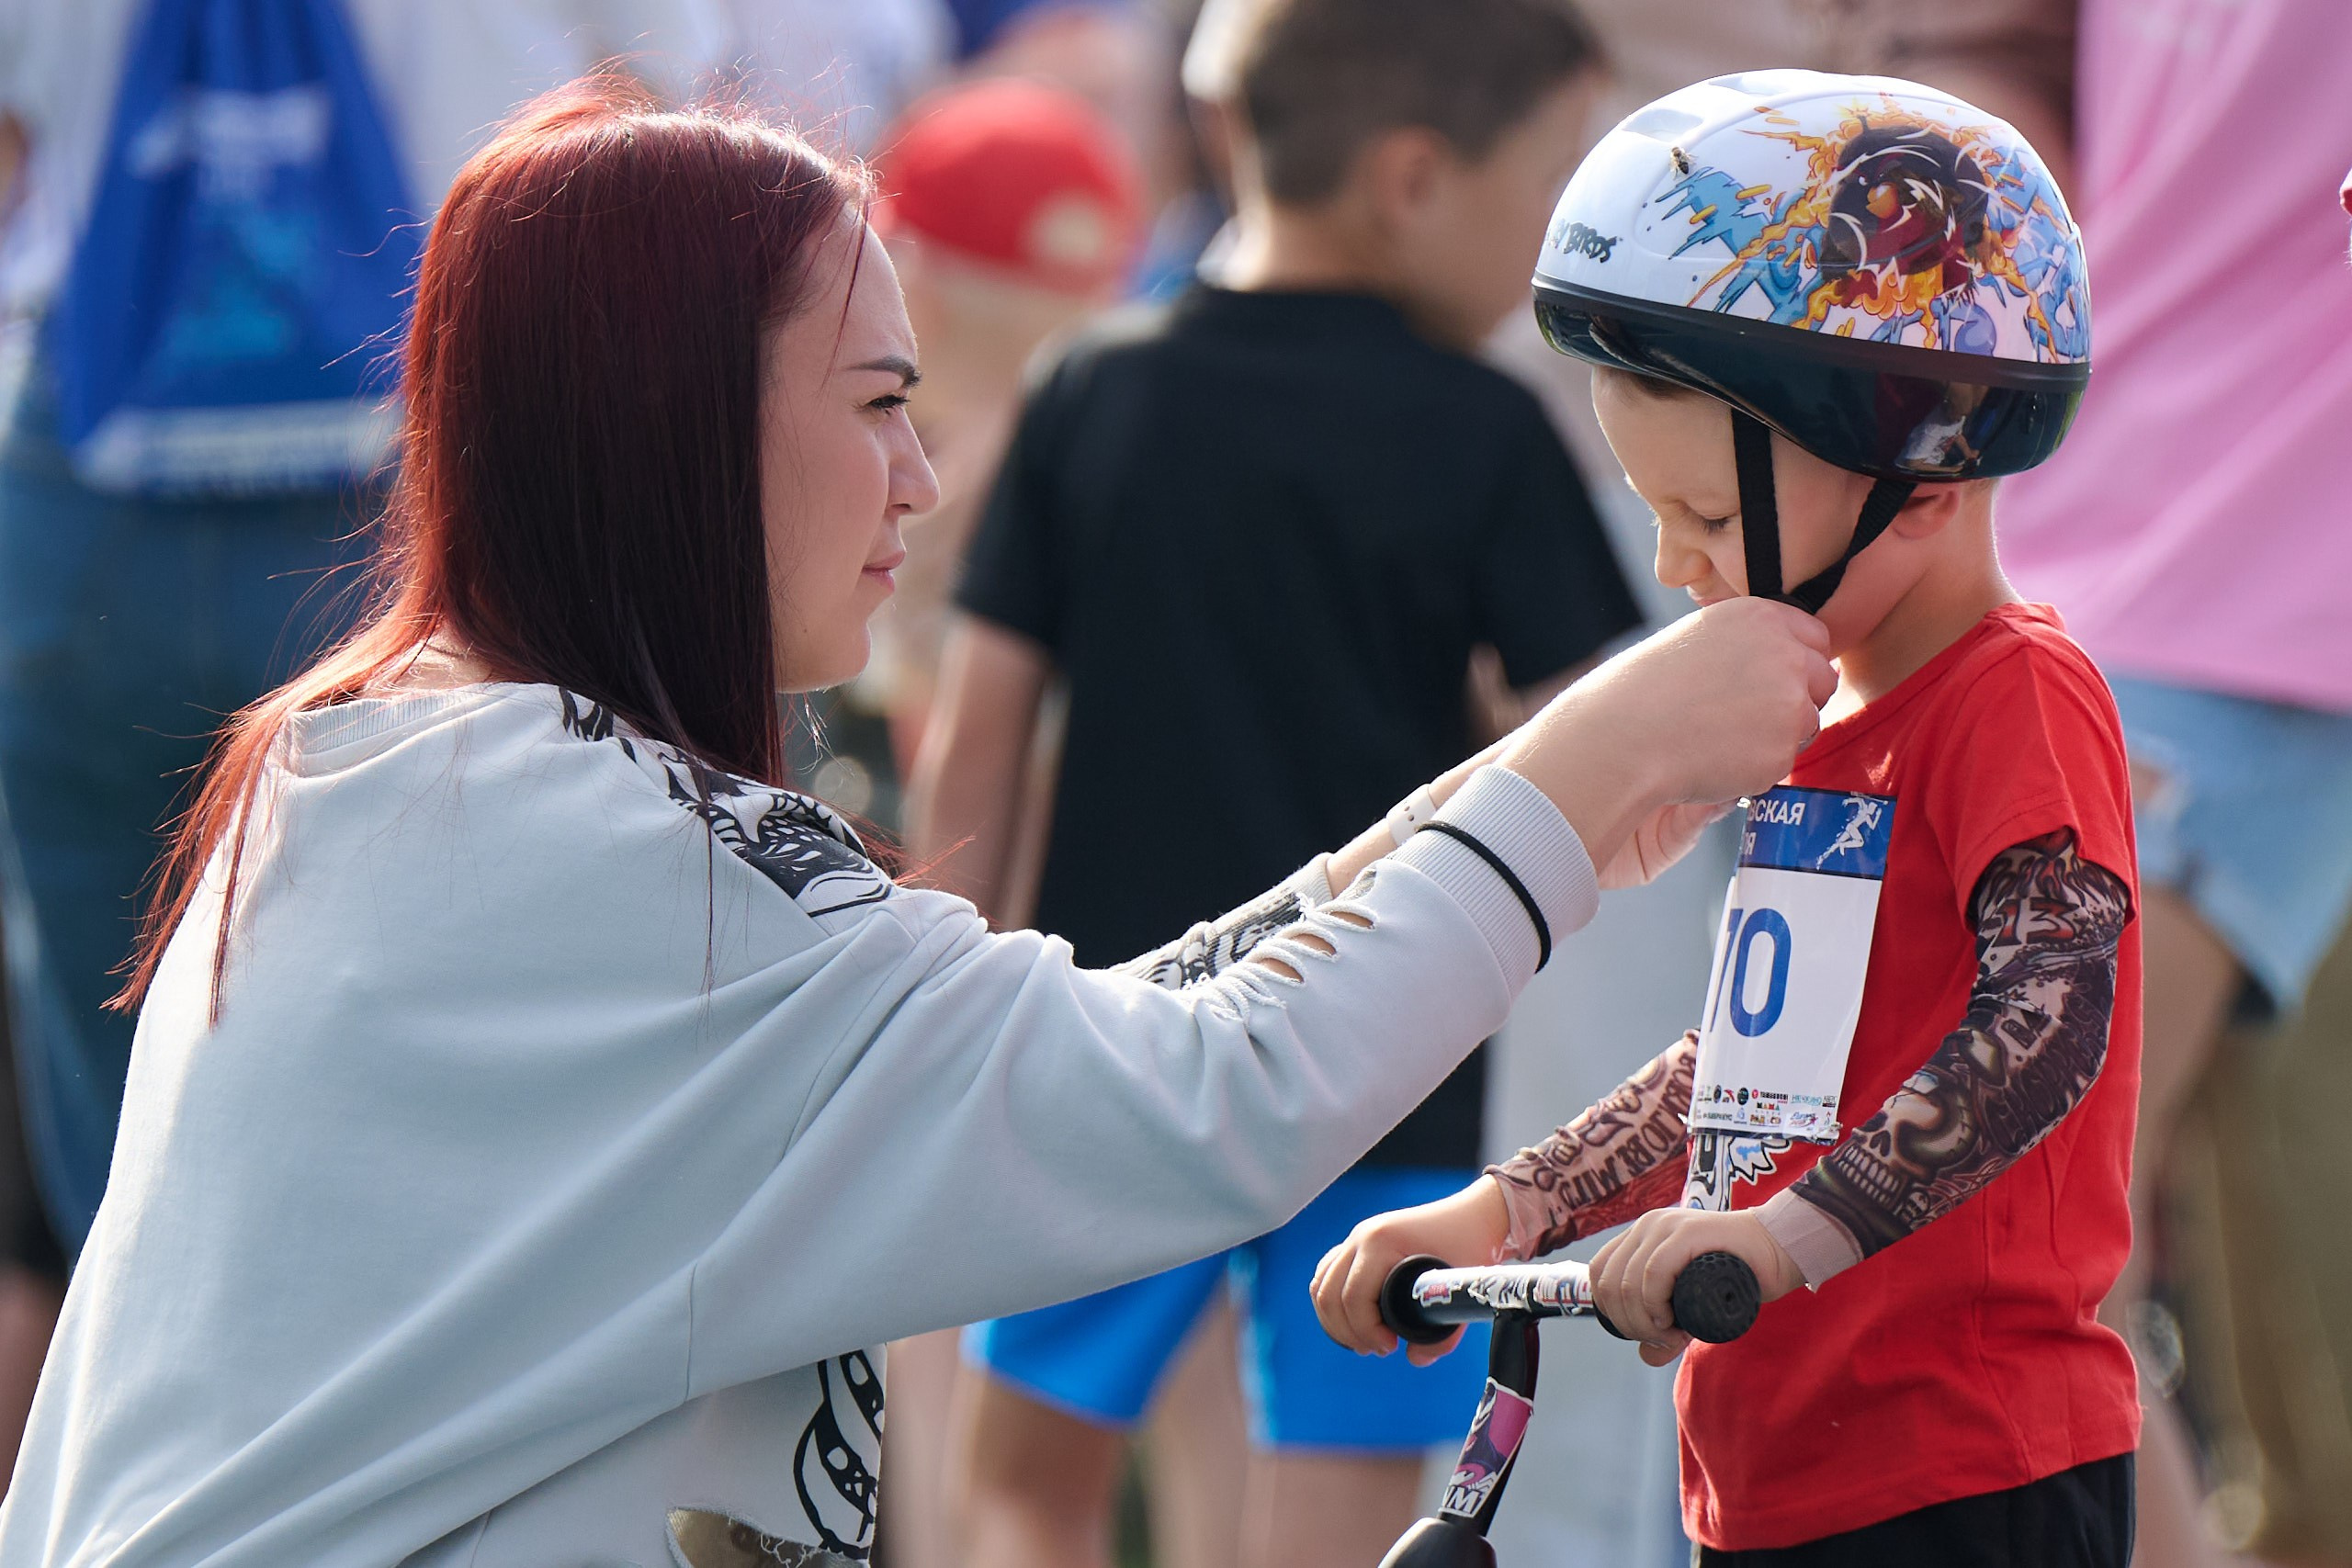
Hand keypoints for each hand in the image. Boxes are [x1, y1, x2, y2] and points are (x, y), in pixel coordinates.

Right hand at [1310, 1177, 1510, 1365]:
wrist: (1475, 1216)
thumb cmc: (1470, 1245)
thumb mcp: (1459, 1292)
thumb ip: (1442, 1335)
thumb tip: (1416, 1359)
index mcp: (1381, 1241)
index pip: (1353, 1297)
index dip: (1366, 1331)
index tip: (1390, 1347)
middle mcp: (1362, 1236)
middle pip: (1328, 1294)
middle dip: (1348, 1331)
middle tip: (1377, 1349)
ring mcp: (1356, 1237)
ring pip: (1321, 1285)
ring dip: (1335, 1319)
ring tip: (1363, 1341)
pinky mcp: (1358, 1244)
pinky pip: (1327, 1275)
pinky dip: (1332, 1302)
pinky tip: (1351, 1321)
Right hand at [1498, 600, 1833, 871]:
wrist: (1620, 737)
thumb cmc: (1645, 691)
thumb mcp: (1699, 641)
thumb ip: (1748, 644)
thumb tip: (1794, 663)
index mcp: (1761, 616)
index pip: (1815, 637)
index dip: (1793, 663)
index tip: (1762, 683)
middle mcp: (1784, 652)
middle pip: (1822, 680)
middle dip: (1794, 700)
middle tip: (1741, 717)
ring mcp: (1788, 702)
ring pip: (1806, 724)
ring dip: (1775, 736)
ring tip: (1719, 737)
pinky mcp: (1782, 749)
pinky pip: (1784, 762)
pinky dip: (1757, 768)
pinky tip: (1715, 759)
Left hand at [1588, 1207, 1804, 1366]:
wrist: (1780, 1249)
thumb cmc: (1738, 1276)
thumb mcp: (1694, 1306)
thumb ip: (1669, 1329)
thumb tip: (1646, 1357)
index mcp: (1640, 1235)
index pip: (1599, 1272)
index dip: (1610, 1311)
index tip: (1641, 1333)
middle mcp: (1646, 1226)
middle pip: (1609, 1283)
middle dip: (1628, 1323)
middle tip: (1662, 1339)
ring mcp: (1665, 1226)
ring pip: (1628, 1282)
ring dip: (1643, 1321)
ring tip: (1672, 1334)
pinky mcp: (1687, 1232)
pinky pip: (1653, 1273)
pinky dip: (1654, 1305)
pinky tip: (1671, 1321)